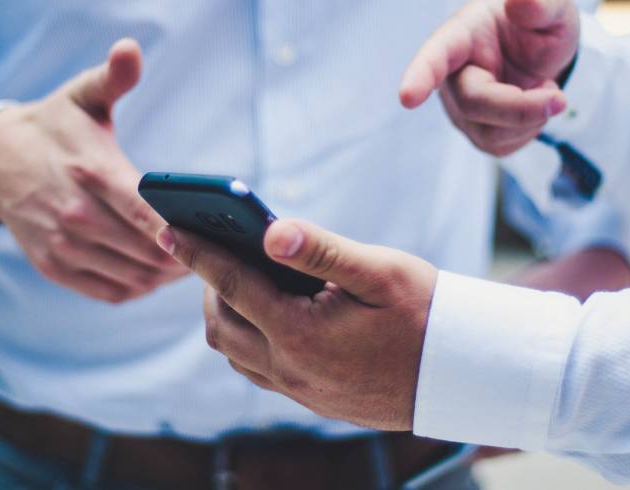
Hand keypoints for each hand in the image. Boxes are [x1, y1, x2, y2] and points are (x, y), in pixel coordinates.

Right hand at [0, 39, 186, 302]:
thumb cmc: (55, 128)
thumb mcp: (82, 96)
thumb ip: (113, 77)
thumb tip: (130, 49)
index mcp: (91, 171)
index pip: (146, 212)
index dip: (181, 231)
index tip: (212, 236)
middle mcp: (75, 214)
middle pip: (147, 251)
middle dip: (185, 256)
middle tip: (214, 252)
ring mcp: (63, 245)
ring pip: (133, 277)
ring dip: (166, 276)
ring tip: (192, 264)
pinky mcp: (54, 266)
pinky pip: (110, 292)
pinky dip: (139, 288)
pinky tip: (156, 275)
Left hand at [157, 219, 437, 430]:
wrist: (461, 375)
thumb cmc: (426, 314)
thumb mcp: (379, 271)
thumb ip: (320, 249)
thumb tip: (270, 230)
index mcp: (300, 333)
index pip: (231, 285)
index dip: (196, 253)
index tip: (167, 228)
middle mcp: (290, 368)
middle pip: (221, 324)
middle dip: (207, 284)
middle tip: (211, 249)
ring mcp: (298, 390)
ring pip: (234, 352)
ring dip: (224, 314)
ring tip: (235, 278)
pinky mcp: (310, 400)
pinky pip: (256, 369)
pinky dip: (246, 338)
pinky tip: (264, 314)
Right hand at [399, 0, 579, 155]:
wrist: (538, 50)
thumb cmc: (536, 23)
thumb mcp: (552, 6)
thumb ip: (541, 2)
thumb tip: (522, 0)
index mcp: (461, 36)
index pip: (435, 56)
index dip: (420, 76)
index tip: (408, 97)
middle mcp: (451, 76)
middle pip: (474, 103)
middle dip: (520, 108)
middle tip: (560, 99)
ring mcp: (460, 108)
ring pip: (489, 133)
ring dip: (531, 119)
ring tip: (545, 88)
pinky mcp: (476, 132)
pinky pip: (502, 146)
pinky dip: (529, 130)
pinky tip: (533, 106)